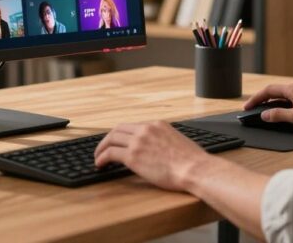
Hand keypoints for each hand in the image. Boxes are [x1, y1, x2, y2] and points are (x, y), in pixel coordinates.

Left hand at [94, 121, 210, 190]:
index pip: (132, 126)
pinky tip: (100, 164)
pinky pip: (110, 154)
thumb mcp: (177, 141)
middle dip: (108, 138)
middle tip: (103, 148)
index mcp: (157, 125)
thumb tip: (159, 149)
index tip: (117, 142)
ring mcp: (138, 142)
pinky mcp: (133, 156)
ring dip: (101, 148)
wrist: (194, 168)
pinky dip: (102, 158)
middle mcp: (145, 129)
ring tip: (98, 157)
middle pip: (118, 129)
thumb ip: (164, 140)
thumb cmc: (191, 161)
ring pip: (111, 139)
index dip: (121, 134)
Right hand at [243, 82, 292, 131]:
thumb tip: (264, 114)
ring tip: (264, 112)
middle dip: (262, 100)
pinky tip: (281, 113)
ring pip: (284, 96)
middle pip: (275, 91)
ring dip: (272, 103)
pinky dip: (282, 105)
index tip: (247, 107)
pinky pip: (291, 99)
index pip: (269, 90)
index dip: (256, 99)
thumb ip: (278, 115)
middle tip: (252, 109)